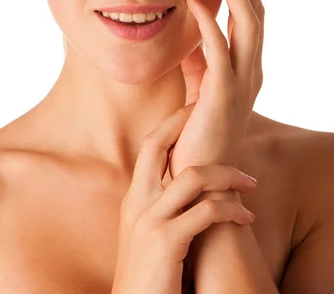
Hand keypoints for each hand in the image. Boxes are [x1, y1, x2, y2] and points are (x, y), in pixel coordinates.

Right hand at [112, 104, 256, 293]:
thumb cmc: (148, 272)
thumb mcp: (146, 232)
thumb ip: (159, 205)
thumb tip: (186, 183)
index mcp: (134, 197)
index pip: (149, 146)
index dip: (171, 123)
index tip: (193, 111)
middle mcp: (137, 201)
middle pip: (157, 144)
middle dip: (184, 122)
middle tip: (211, 114)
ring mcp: (150, 219)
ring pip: (193, 176)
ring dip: (228, 175)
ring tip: (249, 183)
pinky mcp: (166, 242)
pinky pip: (207, 212)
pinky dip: (232, 210)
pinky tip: (245, 217)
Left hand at [169, 0, 264, 181]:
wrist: (198, 177)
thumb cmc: (195, 133)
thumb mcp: (199, 88)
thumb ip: (200, 61)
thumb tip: (191, 34)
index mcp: (246, 68)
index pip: (250, 17)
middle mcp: (252, 72)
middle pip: (256, 13)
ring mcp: (242, 83)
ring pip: (249, 24)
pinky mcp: (223, 95)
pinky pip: (220, 50)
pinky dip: (207, 22)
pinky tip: (191, 0)